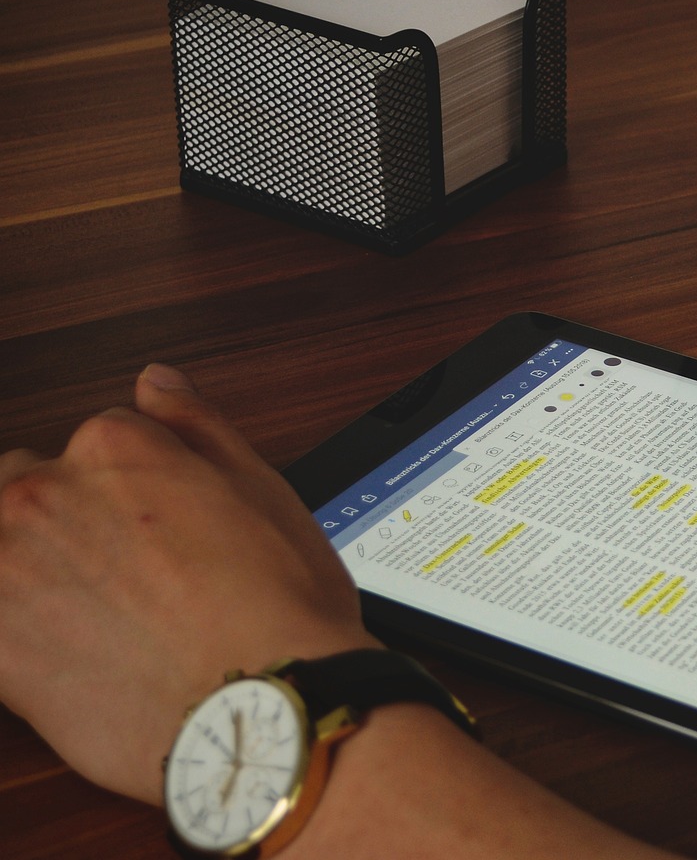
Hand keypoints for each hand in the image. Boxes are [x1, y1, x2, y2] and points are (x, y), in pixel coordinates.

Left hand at [0, 365, 375, 803]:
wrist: (265, 707)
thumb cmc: (275, 606)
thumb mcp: (263, 489)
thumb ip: (195, 425)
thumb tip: (156, 383)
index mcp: (113, 448)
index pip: (98, 439)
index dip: (134, 483)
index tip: (157, 522)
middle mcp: (43, 495)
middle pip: (20, 483)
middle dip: (60, 516)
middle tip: (120, 570)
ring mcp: (5, 572)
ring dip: (27, 569)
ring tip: (90, 615)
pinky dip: (13, 629)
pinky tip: (63, 649)